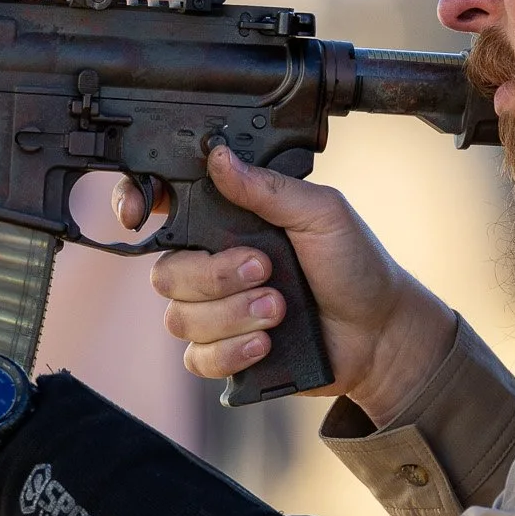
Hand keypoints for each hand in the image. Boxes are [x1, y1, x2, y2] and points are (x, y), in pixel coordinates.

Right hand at [116, 147, 453, 423]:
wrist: (378, 332)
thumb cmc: (354, 265)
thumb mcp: (321, 213)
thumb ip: (269, 188)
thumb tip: (220, 158)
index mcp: (228, 221)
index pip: (162, 205)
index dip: (136, 204)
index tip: (142, 215)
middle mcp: (213, 264)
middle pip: (165, 272)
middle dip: (216, 277)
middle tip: (265, 270)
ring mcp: (215, 311)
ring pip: (178, 318)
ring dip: (231, 316)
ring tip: (279, 310)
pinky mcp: (223, 353)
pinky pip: (195, 358)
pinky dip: (231, 351)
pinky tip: (265, 343)